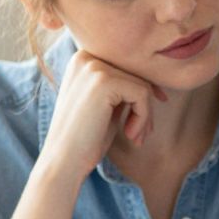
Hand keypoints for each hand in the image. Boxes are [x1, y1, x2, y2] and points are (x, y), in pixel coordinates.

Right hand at [38, 50, 167, 189]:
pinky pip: (142, 94)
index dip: (143, 90)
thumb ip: (123, 87)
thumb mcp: (107, 105)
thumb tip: (155, 81)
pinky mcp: (104, 81)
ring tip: (135, 137)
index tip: (146, 116)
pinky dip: (143, 118)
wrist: (64, 161)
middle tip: (141, 133)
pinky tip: (130, 135)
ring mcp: (93, 67)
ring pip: (142, 85)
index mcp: (83, 58)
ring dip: (145, 115)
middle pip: (137, 74)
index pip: (127, 67)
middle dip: (145, 106)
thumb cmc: (87, 137)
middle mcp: (86, 56)